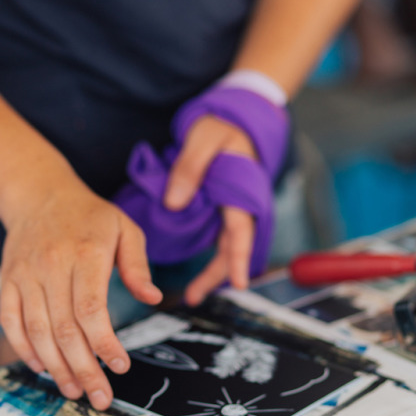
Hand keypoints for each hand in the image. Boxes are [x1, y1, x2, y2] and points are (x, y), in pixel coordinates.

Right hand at [0, 176, 161, 409]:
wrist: (39, 194)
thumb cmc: (90, 216)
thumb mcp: (125, 229)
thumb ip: (138, 266)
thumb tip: (151, 298)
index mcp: (85, 253)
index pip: (91, 309)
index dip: (104, 343)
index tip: (120, 367)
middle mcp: (52, 266)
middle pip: (64, 329)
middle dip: (83, 369)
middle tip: (100, 397)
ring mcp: (25, 275)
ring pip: (37, 331)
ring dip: (55, 367)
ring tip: (74, 391)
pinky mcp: (8, 281)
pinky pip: (11, 321)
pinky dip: (24, 349)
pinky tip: (42, 369)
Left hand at [164, 115, 255, 302]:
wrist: (235, 119)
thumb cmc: (222, 126)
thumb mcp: (204, 138)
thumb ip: (189, 168)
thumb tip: (173, 202)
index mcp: (241, 192)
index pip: (241, 231)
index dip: (238, 258)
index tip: (238, 283)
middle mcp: (241, 205)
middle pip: (234, 248)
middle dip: (218, 275)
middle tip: (194, 297)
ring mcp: (235, 209)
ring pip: (228, 247)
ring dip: (214, 271)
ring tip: (193, 294)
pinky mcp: (226, 210)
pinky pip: (222, 238)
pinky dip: (213, 257)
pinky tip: (199, 272)